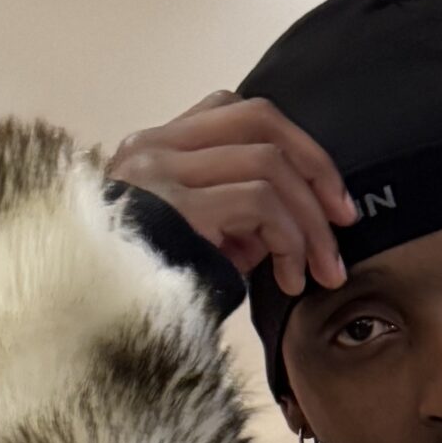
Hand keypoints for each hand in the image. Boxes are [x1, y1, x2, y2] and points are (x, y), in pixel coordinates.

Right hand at [106, 93, 355, 294]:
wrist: (97, 330)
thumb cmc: (149, 294)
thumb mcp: (198, 242)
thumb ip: (238, 218)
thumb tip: (298, 223)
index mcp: (155, 147)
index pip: (238, 113)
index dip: (296, 145)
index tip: (329, 198)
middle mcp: (154, 147)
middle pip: (261, 119)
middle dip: (317, 169)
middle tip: (344, 222)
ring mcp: (161, 172)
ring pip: (269, 165)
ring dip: (311, 225)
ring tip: (320, 273)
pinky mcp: (177, 207)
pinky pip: (260, 203)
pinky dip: (291, 240)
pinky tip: (289, 279)